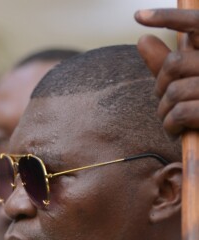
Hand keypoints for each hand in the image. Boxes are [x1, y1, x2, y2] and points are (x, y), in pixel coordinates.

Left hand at [135, 9, 198, 133]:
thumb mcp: (187, 85)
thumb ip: (166, 64)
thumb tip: (142, 38)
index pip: (198, 23)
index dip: (169, 17)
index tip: (138, 16)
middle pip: (174, 64)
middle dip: (159, 87)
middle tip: (165, 104)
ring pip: (173, 91)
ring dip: (163, 112)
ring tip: (171, 121)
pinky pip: (179, 112)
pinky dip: (170, 125)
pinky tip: (176, 132)